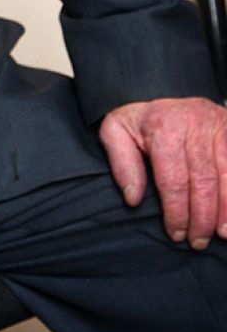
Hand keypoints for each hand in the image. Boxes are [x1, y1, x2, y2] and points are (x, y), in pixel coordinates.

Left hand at [99, 97, 226, 248]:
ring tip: (221, 235)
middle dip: (202, 218)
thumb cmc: (142, 121)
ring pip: (226, 176)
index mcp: (162, 126)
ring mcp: (217, 125)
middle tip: (197, 241)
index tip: (176, 233)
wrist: (166, 90)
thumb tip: (133, 199)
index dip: (176, 211)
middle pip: (203, 181)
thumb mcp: (117, 130)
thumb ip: (121, 163)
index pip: (172, 178)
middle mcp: (193, 123)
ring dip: (226, 211)